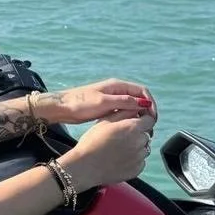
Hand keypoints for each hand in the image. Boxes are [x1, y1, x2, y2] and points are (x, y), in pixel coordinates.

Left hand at [38, 79, 156, 124]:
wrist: (62, 108)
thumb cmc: (80, 104)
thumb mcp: (103, 103)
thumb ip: (124, 102)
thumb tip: (143, 103)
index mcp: (117, 85)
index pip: (142, 91)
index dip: (150, 103)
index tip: (153, 117)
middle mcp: (116, 90)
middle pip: (139, 98)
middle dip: (146, 110)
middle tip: (149, 126)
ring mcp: (111, 99)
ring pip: (131, 106)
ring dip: (138, 115)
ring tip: (141, 129)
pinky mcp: (106, 108)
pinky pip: (123, 111)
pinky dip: (129, 118)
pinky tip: (128, 128)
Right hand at [61, 110, 155, 190]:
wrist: (84, 167)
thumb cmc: (91, 143)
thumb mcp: (105, 121)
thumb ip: (124, 112)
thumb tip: (136, 107)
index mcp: (133, 127)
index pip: (150, 119)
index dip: (142, 120)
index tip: (134, 122)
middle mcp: (139, 142)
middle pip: (146, 134)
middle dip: (137, 134)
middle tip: (120, 138)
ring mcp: (139, 158)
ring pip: (143, 149)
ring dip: (135, 147)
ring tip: (118, 150)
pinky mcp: (136, 170)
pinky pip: (140, 162)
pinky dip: (133, 160)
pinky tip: (119, 159)